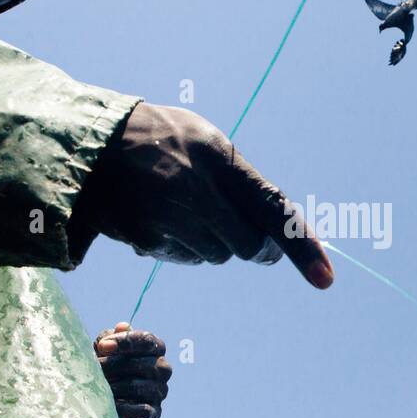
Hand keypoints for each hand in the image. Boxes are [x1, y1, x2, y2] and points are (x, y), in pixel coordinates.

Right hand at [81, 102, 333, 287]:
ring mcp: (168, 217)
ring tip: (185, 207)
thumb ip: (240, 180)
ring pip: (215, 255)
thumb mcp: (205, 140)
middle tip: (236, 226)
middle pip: (246, 246)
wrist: (89, 144)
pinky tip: (161, 217)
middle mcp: (195, 189)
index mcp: (217, 157)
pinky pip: (182, 257)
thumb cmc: (161, 139)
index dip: (302, 246)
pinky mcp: (145, 238)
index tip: (327, 279)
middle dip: (250, 243)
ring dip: (211, 242)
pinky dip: (180, 245)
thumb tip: (276, 228)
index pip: (271, 208)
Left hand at [94, 321, 171, 417]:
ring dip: (114, 387)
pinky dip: (122, 408)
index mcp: (156, 348)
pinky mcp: (155, 413)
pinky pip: (141, 411)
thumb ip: (110, 337)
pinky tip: (107, 404)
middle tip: (94, 368)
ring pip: (138, 387)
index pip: (147, 340)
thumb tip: (121, 326)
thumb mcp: (104, 348)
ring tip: (96, 387)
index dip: (124, 342)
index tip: (102, 346)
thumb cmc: (107, 366)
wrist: (107, 398)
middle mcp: (163, 368)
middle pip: (144, 364)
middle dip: (114, 365)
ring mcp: (160, 391)